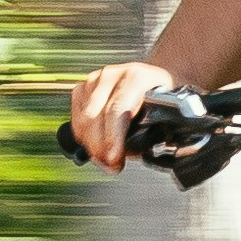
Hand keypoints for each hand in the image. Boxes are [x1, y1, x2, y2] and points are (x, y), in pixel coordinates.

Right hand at [66, 56, 193, 169]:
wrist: (154, 81)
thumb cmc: (160, 101)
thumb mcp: (164, 113)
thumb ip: (148, 131)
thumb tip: (128, 152)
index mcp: (137, 77)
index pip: (118, 109)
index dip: (113, 137)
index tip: (114, 158)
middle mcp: (113, 74)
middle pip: (96, 115)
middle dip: (100, 147)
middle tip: (111, 165)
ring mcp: (96, 79)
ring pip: (84, 118)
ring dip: (91, 144)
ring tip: (104, 159)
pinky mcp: (83, 87)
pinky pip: (76, 117)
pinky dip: (82, 136)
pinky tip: (94, 146)